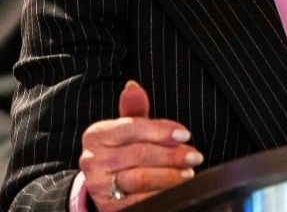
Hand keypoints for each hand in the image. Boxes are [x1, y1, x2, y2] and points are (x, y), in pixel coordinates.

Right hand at [80, 80, 201, 208]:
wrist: (106, 184)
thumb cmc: (124, 148)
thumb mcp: (128, 127)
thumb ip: (134, 109)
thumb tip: (133, 86)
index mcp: (97, 134)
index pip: (132, 127)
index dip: (161, 131)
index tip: (185, 134)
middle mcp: (92, 159)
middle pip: (138, 154)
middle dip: (171, 155)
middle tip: (194, 156)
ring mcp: (99, 185)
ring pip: (139, 178)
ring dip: (169, 176)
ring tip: (188, 172)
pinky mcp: (108, 206)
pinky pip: (138, 201)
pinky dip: (161, 194)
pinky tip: (177, 189)